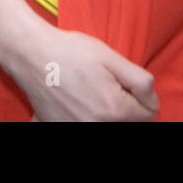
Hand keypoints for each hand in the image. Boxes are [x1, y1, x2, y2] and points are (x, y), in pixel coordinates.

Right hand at [0, 21, 158, 121]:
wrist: (30, 54)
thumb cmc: (69, 51)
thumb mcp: (111, 57)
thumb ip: (140, 80)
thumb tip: (151, 100)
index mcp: (114, 110)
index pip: (150, 114)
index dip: (144, 95)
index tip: (127, 80)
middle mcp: (97, 127)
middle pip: (130, 124)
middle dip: (127, 106)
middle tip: (109, 84)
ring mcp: (77, 130)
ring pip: (109, 125)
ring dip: (108, 113)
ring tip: (92, 91)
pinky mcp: (61, 129)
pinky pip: (87, 125)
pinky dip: (88, 116)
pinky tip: (78, 100)